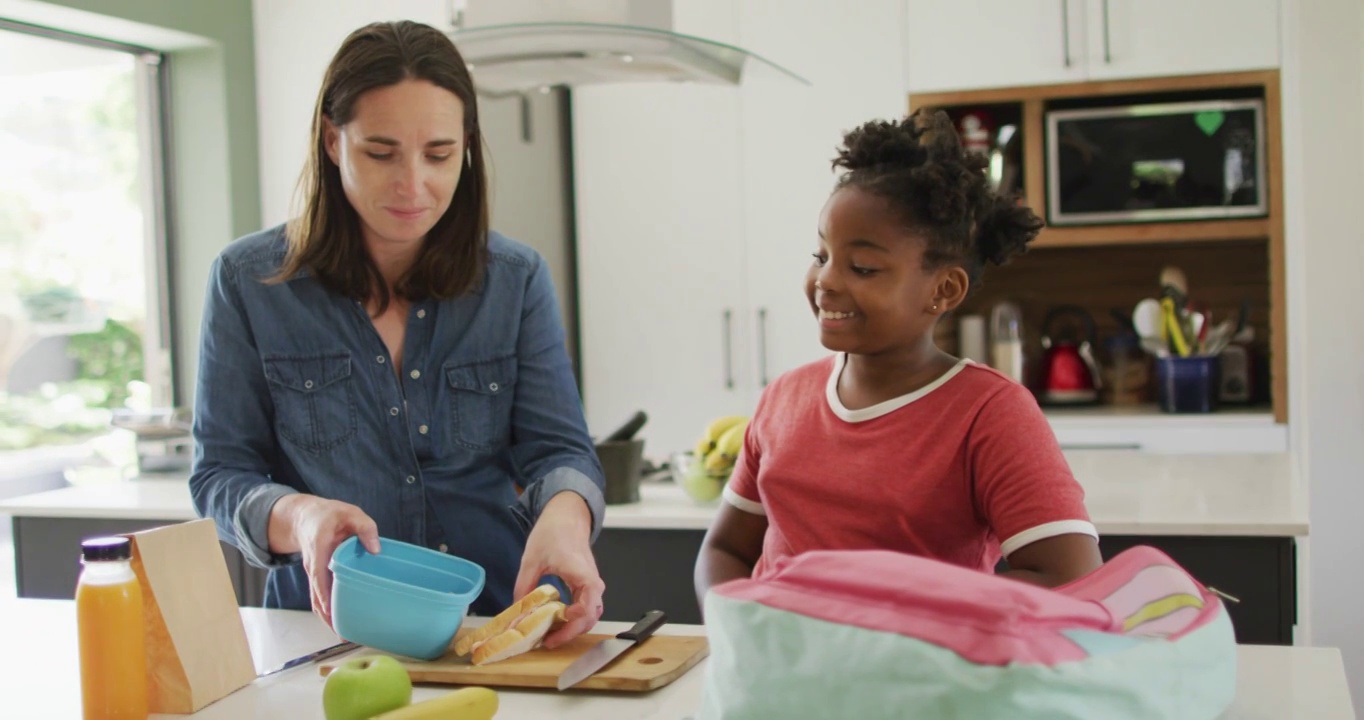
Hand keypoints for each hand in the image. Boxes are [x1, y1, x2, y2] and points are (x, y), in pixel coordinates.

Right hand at [268, 494, 380, 626]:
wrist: (307, 517)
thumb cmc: (331, 515)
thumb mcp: (351, 513)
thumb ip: (365, 528)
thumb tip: (376, 549)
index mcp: (319, 548)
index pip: (318, 574)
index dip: (323, 593)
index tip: (329, 609)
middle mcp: (313, 565)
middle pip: (316, 595)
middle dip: (327, 615)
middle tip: (342, 634)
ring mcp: (314, 573)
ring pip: (317, 600)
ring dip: (327, 618)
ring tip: (343, 635)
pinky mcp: (318, 577)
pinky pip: (320, 596)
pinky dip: (328, 610)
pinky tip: (340, 621)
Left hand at [513, 492, 603, 648]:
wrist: (567, 518)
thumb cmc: (553, 533)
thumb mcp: (531, 560)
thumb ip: (524, 586)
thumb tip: (516, 612)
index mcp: (582, 574)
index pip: (587, 607)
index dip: (572, 624)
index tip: (553, 631)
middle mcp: (592, 582)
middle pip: (591, 617)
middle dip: (571, 633)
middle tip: (548, 641)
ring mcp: (592, 585)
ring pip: (591, 615)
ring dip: (574, 628)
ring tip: (552, 635)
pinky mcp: (587, 586)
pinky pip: (587, 608)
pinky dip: (574, 619)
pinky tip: (556, 622)